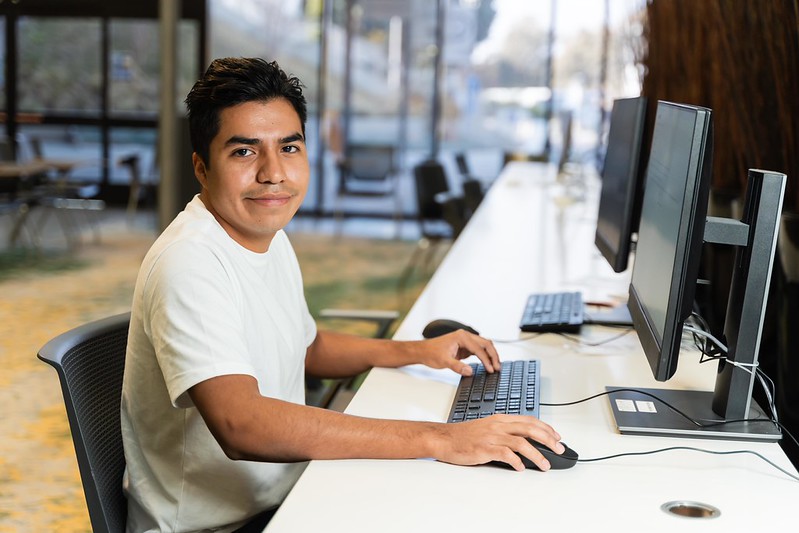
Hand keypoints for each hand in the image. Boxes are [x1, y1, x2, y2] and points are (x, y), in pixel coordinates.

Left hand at [415, 330, 500, 375]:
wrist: (422, 351)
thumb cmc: (431, 353)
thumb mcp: (443, 361)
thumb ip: (457, 366)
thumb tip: (469, 371)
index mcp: (461, 337)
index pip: (479, 349)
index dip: (486, 360)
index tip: (491, 370)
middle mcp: (465, 336)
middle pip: (486, 344)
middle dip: (493, 356)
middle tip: (498, 368)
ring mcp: (465, 341)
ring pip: (484, 346)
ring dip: (491, 356)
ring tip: (496, 367)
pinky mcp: (464, 347)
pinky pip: (478, 350)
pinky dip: (485, 357)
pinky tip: (488, 364)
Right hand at [432, 414, 563, 471]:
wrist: (444, 438)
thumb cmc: (464, 436)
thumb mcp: (487, 428)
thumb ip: (505, 432)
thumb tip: (524, 443)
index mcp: (500, 419)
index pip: (529, 420)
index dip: (545, 428)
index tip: (556, 436)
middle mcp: (498, 425)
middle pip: (529, 429)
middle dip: (548, 439)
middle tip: (559, 449)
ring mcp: (491, 436)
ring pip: (521, 442)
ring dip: (537, 454)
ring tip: (545, 464)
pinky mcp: (484, 448)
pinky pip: (505, 454)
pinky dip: (516, 461)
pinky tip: (521, 467)